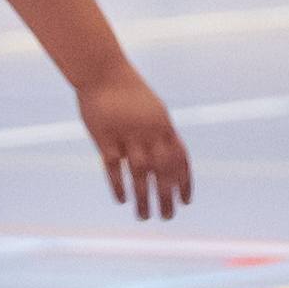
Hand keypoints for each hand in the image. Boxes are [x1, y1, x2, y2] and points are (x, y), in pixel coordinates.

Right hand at [75, 69, 191, 219]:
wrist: (102, 70)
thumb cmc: (128, 91)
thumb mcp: (154, 109)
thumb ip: (163, 133)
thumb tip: (175, 158)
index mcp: (164, 125)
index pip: (181, 159)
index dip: (185, 182)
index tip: (186, 202)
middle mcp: (149, 131)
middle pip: (163, 171)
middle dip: (167, 196)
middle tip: (168, 217)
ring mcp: (127, 134)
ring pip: (140, 173)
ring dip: (144, 198)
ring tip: (144, 217)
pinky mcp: (104, 136)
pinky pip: (113, 166)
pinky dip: (118, 185)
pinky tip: (122, 200)